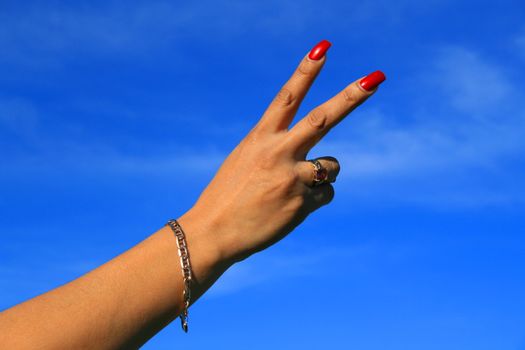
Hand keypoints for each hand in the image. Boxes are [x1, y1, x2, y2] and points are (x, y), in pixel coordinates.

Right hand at [179, 40, 384, 264]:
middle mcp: (279, 152)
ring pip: (332, 165)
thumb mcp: (245, 159)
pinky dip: (316, 198)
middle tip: (376, 78)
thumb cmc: (229, 194)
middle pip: (323, 118)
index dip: (306, 71)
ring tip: (294, 187)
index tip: (324, 48)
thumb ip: (275, 147)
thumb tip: (314, 152)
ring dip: (323, 173)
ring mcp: (293, 177)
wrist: (215, 232)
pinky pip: (327, 193)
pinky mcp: (303, 203)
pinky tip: (292, 207)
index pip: (287, 96)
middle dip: (351, 97)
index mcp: (260, 137)